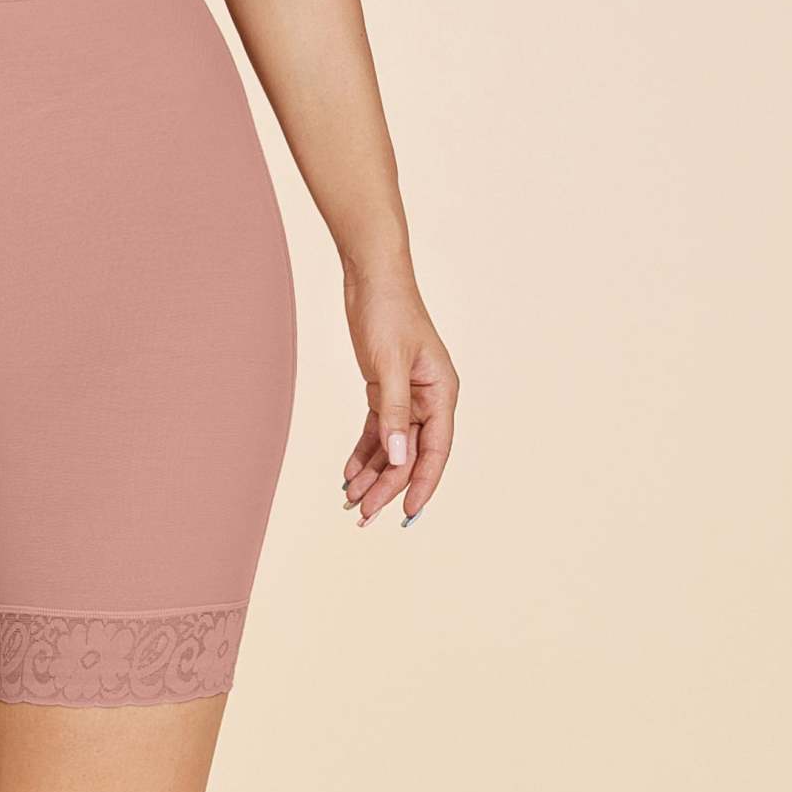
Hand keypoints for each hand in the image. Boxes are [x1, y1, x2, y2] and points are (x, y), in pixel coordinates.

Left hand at [339, 268, 456, 527]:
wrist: (371, 275)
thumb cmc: (387, 311)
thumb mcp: (388, 364)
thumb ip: (393, 412)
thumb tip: (398, 459)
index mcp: (442, 393)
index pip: (436, 451)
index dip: (423, 485)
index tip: (406, 513)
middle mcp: (430, 399)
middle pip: (410, 454)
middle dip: (387, 486)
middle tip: (363, 515)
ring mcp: (408, 394)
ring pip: (392, 446)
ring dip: (373, 474)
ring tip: (351, 501)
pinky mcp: (385, 388)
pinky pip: (377, 429)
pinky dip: (364, 451)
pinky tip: (349, 473)